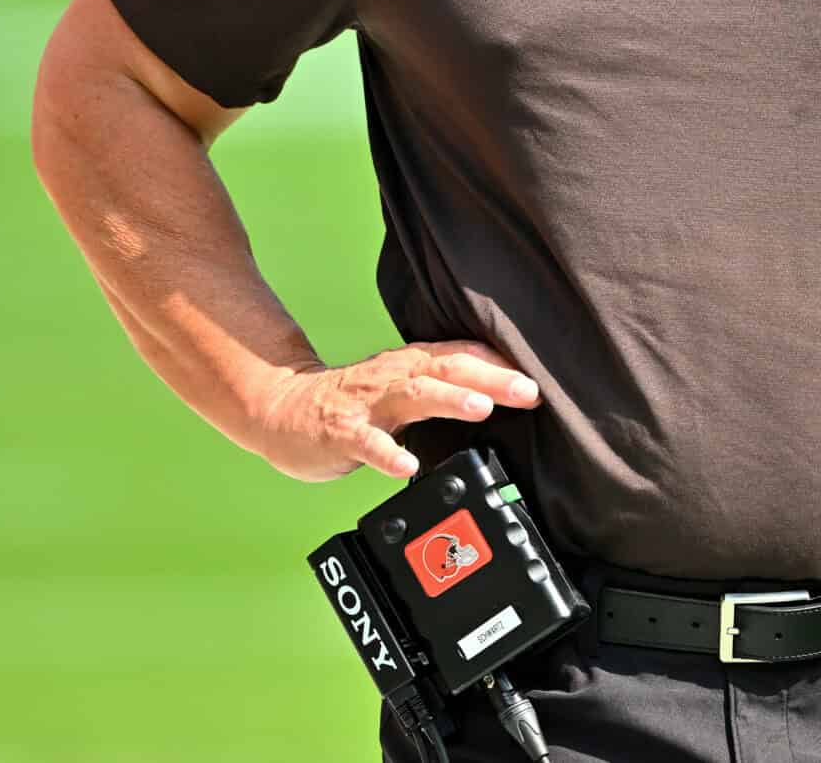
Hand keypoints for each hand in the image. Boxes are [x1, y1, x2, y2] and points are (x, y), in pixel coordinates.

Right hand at [250, 341, 540, 482]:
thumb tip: (499, 390)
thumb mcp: (403, 384)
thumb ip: (444, 385)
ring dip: (449, 400)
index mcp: (412, 364)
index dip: (501, 364)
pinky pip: (367, 444)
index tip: (538, 378)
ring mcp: (368, 404)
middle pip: (448, 370)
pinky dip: (389, 454)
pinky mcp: (341, 433)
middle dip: (491, 379)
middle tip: (528, 391)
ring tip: (480, 409)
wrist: (282, 410)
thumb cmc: (353, 401)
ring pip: (413, 396)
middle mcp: (394, 377)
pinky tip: (408, 464)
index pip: (463, 356)